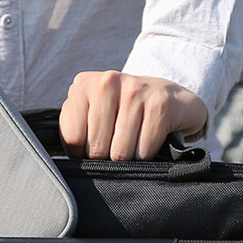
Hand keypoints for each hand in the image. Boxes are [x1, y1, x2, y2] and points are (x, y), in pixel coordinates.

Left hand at [59, 71, 206, 159]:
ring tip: (133, 143)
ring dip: (128, 158)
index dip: (81, 154)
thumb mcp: (91, 115)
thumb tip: (70, 160)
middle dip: (106, 158)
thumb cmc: (123, 113)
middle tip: (116, 145)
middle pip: (96, 148)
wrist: (173, 100)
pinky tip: (149, 140)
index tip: (93, 146)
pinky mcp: (160, 103)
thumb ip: (73, 131)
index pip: (73, 138)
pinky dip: (147, 155)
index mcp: (83, 84)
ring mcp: (135, 89)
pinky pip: (144, 150)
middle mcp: (107, 81)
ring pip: (120, 152)